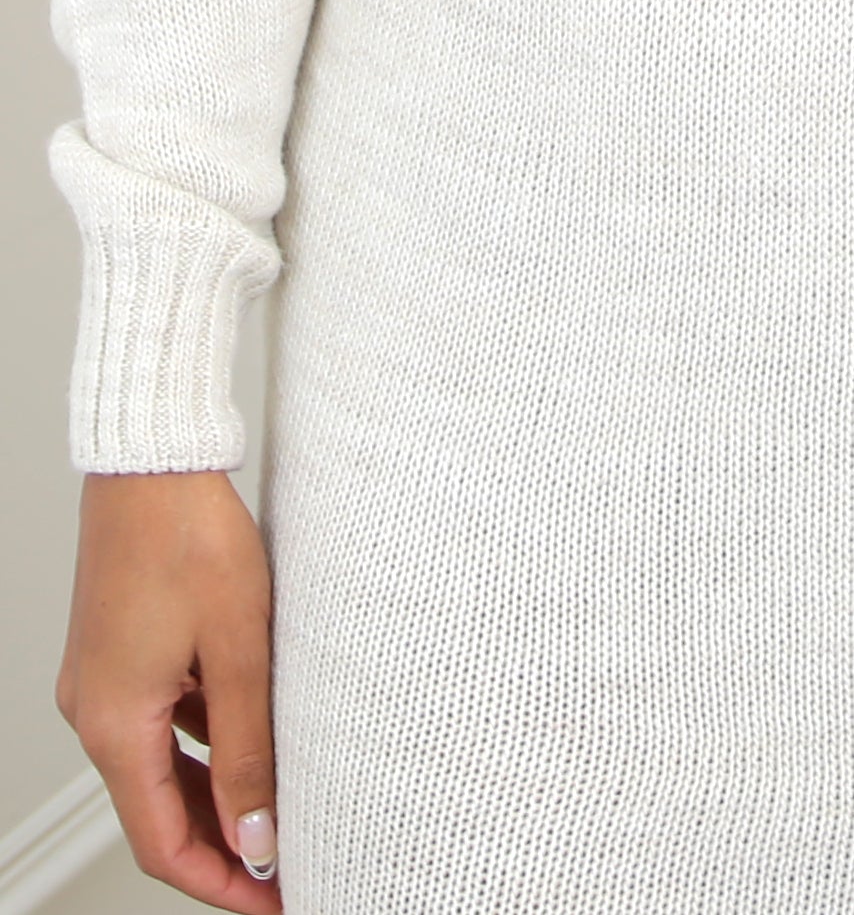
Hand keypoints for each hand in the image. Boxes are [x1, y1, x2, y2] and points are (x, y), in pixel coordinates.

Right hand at [57, 470, 281, 905]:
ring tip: (282, 806)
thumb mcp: (238, 648)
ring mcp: (105, 680)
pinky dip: (205, 742)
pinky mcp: (120, 651)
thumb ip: (248, 750)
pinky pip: (163, 720)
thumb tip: (256, 836)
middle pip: (159, 812)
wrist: (154, 456)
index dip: (221, 884)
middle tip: (286, 866)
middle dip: (223, 848)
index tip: (272, 901)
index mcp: (113, 723)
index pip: (163, 844)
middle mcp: (95, 710)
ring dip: (216, 795)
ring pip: (163, 766)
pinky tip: (254, 736)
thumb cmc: (189, 533)